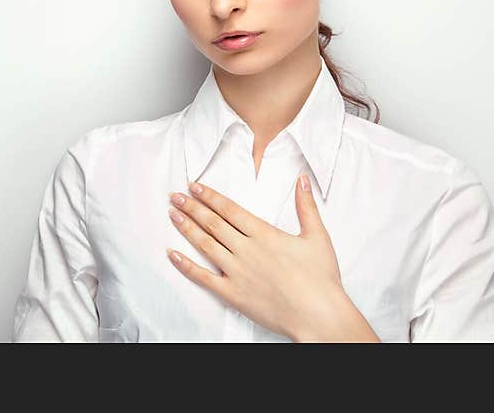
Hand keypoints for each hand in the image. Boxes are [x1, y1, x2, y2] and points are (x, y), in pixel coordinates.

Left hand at [166, 175, 379, 341]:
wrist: (318, 315)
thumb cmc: (321, 278)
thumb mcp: (317, 236)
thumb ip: (306, 206)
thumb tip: (302, 179)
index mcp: (264, 234)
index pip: (229, 209)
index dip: (209, 196)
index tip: (194, 186)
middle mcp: (247, 250)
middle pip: (213, 223)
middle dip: (192, 207)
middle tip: (175, 196)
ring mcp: (237, 272)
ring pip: (206, 245)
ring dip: (187, 228)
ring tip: (172, 215)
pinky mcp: (233, 294)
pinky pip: (204, 278)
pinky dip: (186, 266)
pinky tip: (172, 255)